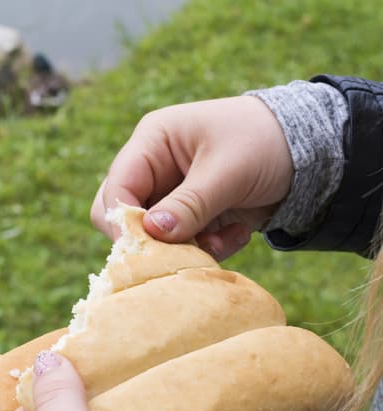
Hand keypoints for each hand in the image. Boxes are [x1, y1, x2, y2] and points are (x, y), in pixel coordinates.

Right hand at [90, 96, 293, 259]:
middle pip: (120, 217)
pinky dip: (206, 249)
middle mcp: (152, 170)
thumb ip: (190, 203)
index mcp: (152, 142)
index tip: (144, 250)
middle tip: (181, 252)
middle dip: (150, 240)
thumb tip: (152, 233)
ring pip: (151, 238)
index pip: (117, 188)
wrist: (311, 152)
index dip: (124, 221)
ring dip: (184, 248)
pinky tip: (237, 234)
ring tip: (223, 240)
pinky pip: (179, 246)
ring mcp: (169, 195)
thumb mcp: (228, 170)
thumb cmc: (265, 142)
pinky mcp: (189, 217)